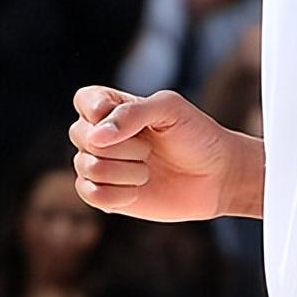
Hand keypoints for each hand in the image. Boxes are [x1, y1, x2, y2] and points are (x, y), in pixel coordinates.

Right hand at [70, 86, 258, 220]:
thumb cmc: (197, 135)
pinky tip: (139, 190)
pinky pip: (91, 194)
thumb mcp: (170, 110)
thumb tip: (95, 137)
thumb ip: (132, 113)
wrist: (216, 177)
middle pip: (80, 135)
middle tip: (149, 148)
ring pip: (86, 166)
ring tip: (149, 169)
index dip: (95, 108)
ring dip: (125, 171)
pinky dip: (118, 194)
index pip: (84, 100)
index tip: (124, 116)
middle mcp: (104, 136)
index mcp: (116, 107)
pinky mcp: (107, 196)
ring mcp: (103, 166)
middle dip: (119, 145)